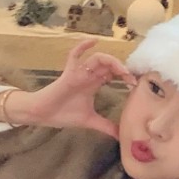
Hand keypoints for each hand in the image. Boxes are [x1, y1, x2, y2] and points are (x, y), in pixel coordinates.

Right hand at [19, 39, 134, 139]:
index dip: (125, 76)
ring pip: (97, 59)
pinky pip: (74, 55)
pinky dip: (83, 46)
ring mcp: (79, 72)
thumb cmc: (64, 114)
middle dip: (122, 69)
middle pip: (109, 65)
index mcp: (94, 84)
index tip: (134, 85)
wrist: (43, 114)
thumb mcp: (90, 121)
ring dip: (111, 61)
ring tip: (122, 70)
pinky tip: (94, 41)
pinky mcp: (68, 73)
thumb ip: (106, 126)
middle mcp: (88, 76)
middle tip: (132, 78)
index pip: (113, 74)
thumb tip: (122, 137)